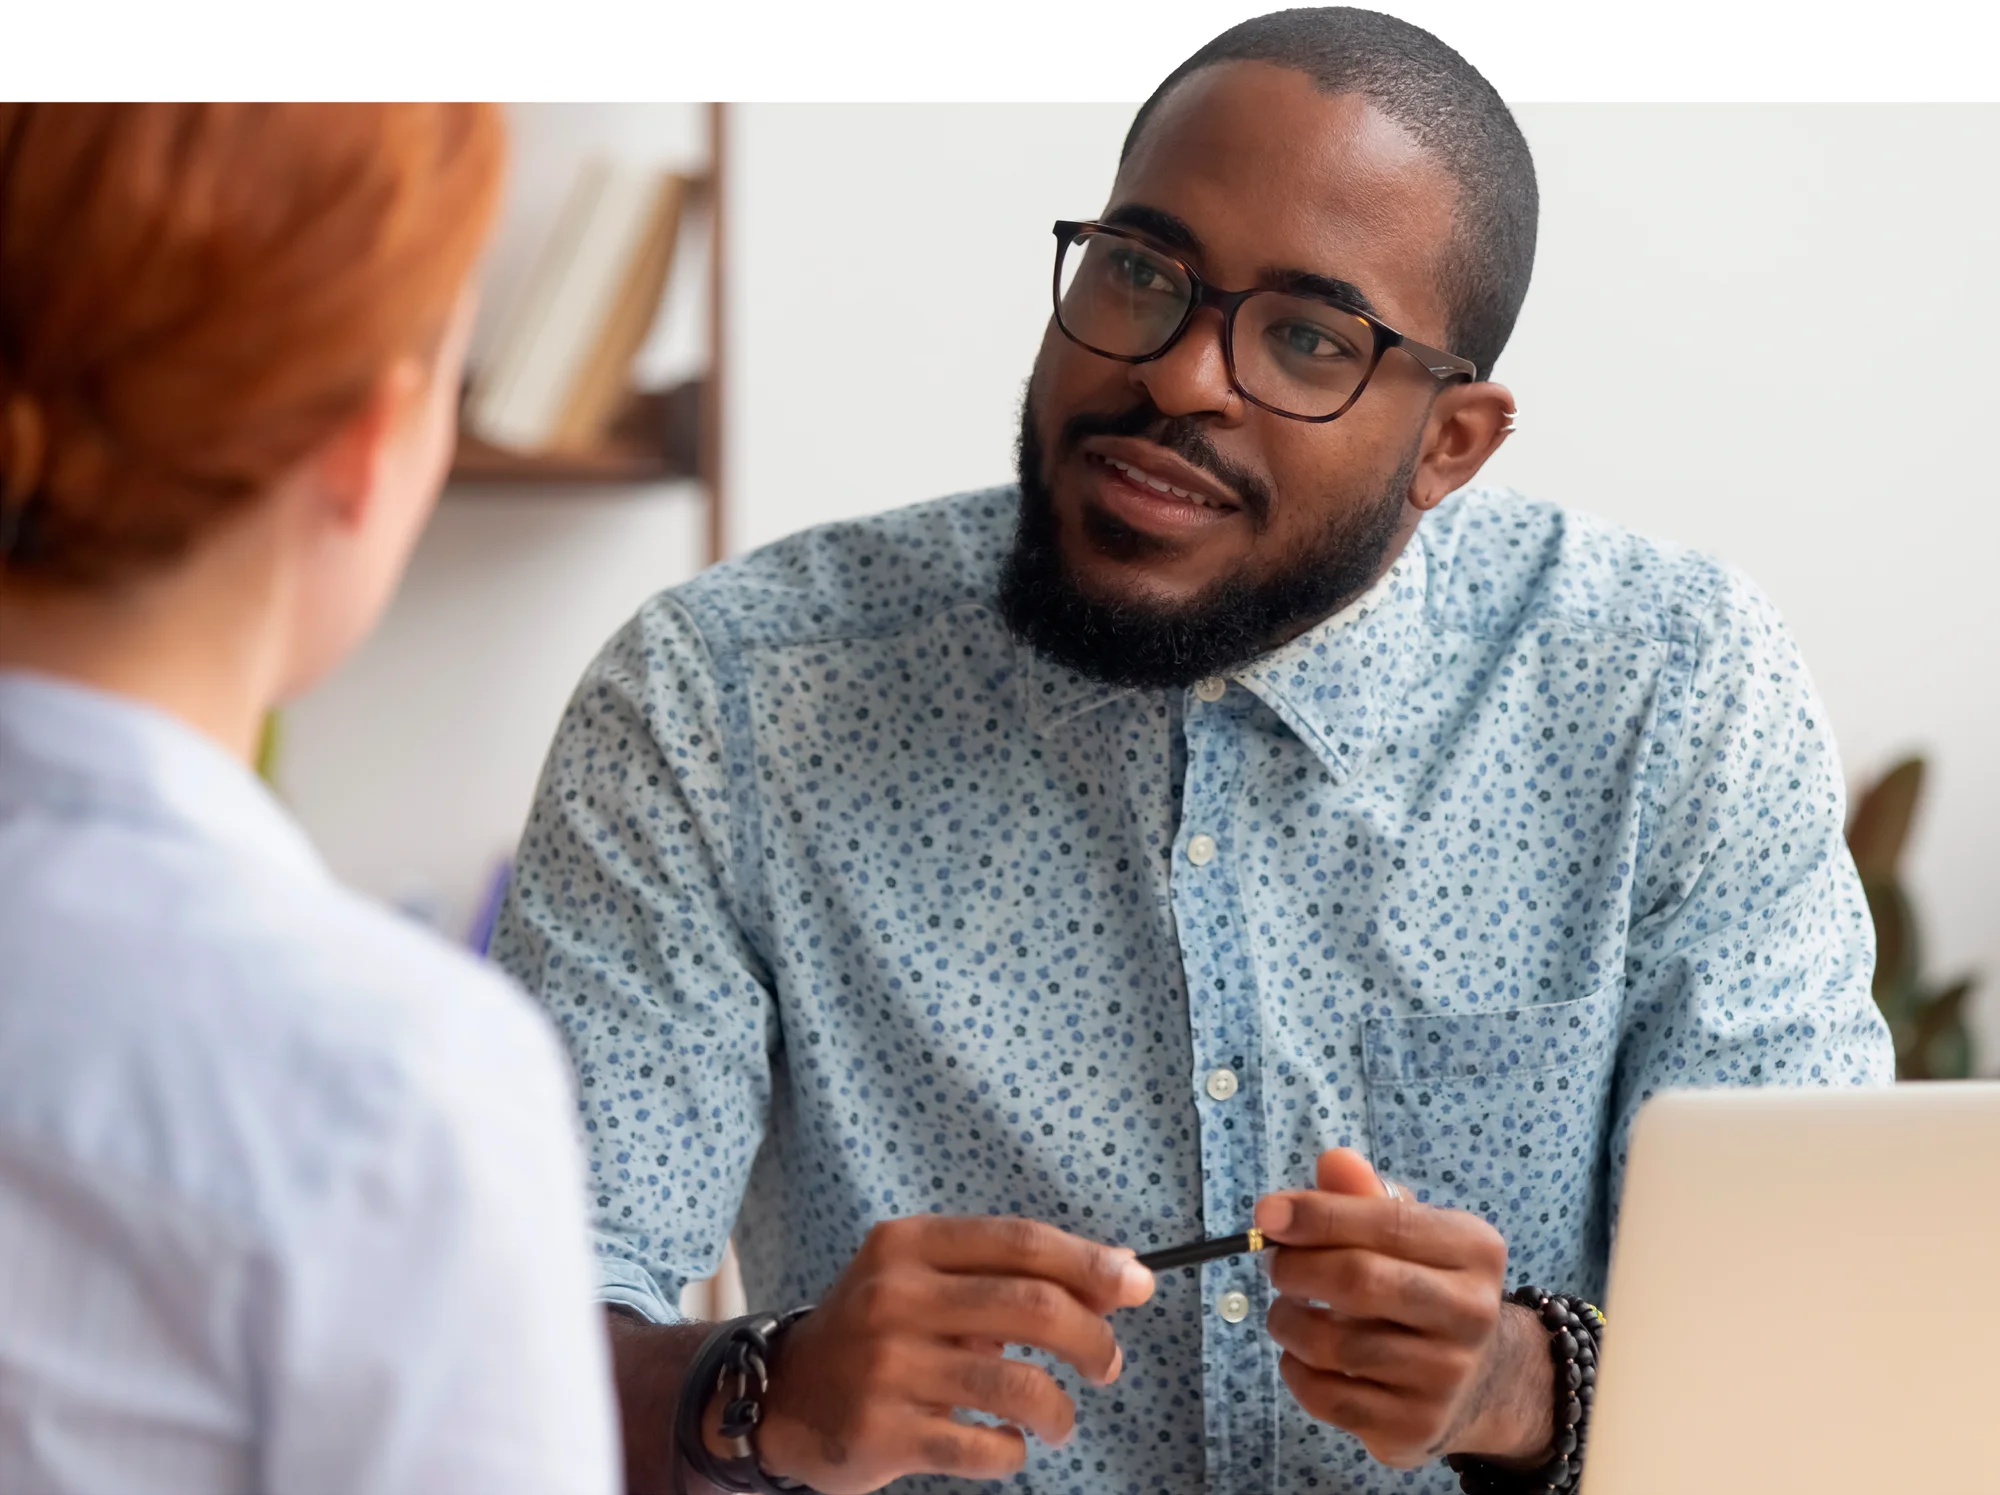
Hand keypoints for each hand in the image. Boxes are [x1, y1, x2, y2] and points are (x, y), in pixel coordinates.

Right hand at [754, 1216, 1155, 1493]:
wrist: (785, 1398)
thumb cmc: (879, 1331)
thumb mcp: (927, 1279)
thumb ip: (1009, 1275)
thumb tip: (1117, 1276)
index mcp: (909, 1245)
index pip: (1020, 1242)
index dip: (1089, 1263)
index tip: (1138, 1285)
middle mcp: (895, 1297)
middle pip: (1031, 1307)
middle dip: (1091, 1337)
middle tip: (1108, 1363)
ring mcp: (887, 1367)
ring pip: (1016, 1385)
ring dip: (1060, 1409)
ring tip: (1062, 1419)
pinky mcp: (883, 1432)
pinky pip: (983, 1447)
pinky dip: (1013, 1450)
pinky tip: (1008, 1444)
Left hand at [1254, 1149, 1553, 1469]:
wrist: (1480, 1380)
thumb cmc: (1424, 1285)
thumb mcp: (1409, 1231)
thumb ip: (1365, 1195)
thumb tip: (1334, 1162)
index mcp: (1474, 1250)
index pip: (1387, 1222)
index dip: (1318, 1215)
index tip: (1265, 1213)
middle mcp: (1471, 1313)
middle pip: (1358, 1281)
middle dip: (1296, 1267)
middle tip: (1272, 1263)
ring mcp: (1446, 1377)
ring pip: (1335, 1344)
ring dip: (1288, 1322)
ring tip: (1285, 1310)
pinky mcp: (1414, 1428)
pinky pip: (1328, 1397)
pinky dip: (1295, 1371)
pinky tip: (1302, 1356)